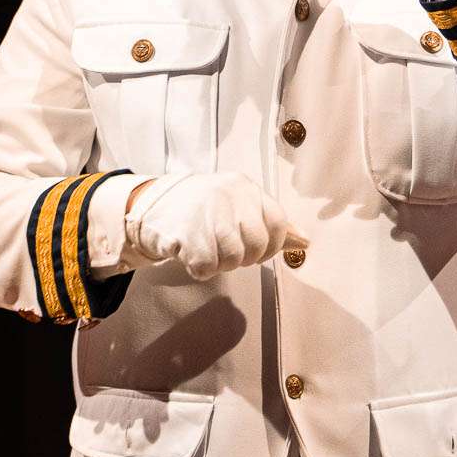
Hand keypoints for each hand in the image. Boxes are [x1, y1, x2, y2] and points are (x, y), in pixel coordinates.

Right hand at [124, 171, 305, 281]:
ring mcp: (207, 213)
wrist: (151, 204)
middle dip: (245, 258)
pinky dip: (201, 269)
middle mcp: (229, 196)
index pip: (278, 222)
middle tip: (227, 251)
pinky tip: (192, 255)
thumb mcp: (236, 203)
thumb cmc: (201, 207)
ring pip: (234, 258)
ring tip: (208, 250)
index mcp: (244, 187)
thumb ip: (267, 221)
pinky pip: (208, 267)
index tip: (257, 251)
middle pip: (257, 244)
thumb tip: (305, 243)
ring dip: (221, 263)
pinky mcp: (187, 233)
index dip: (272, 245)